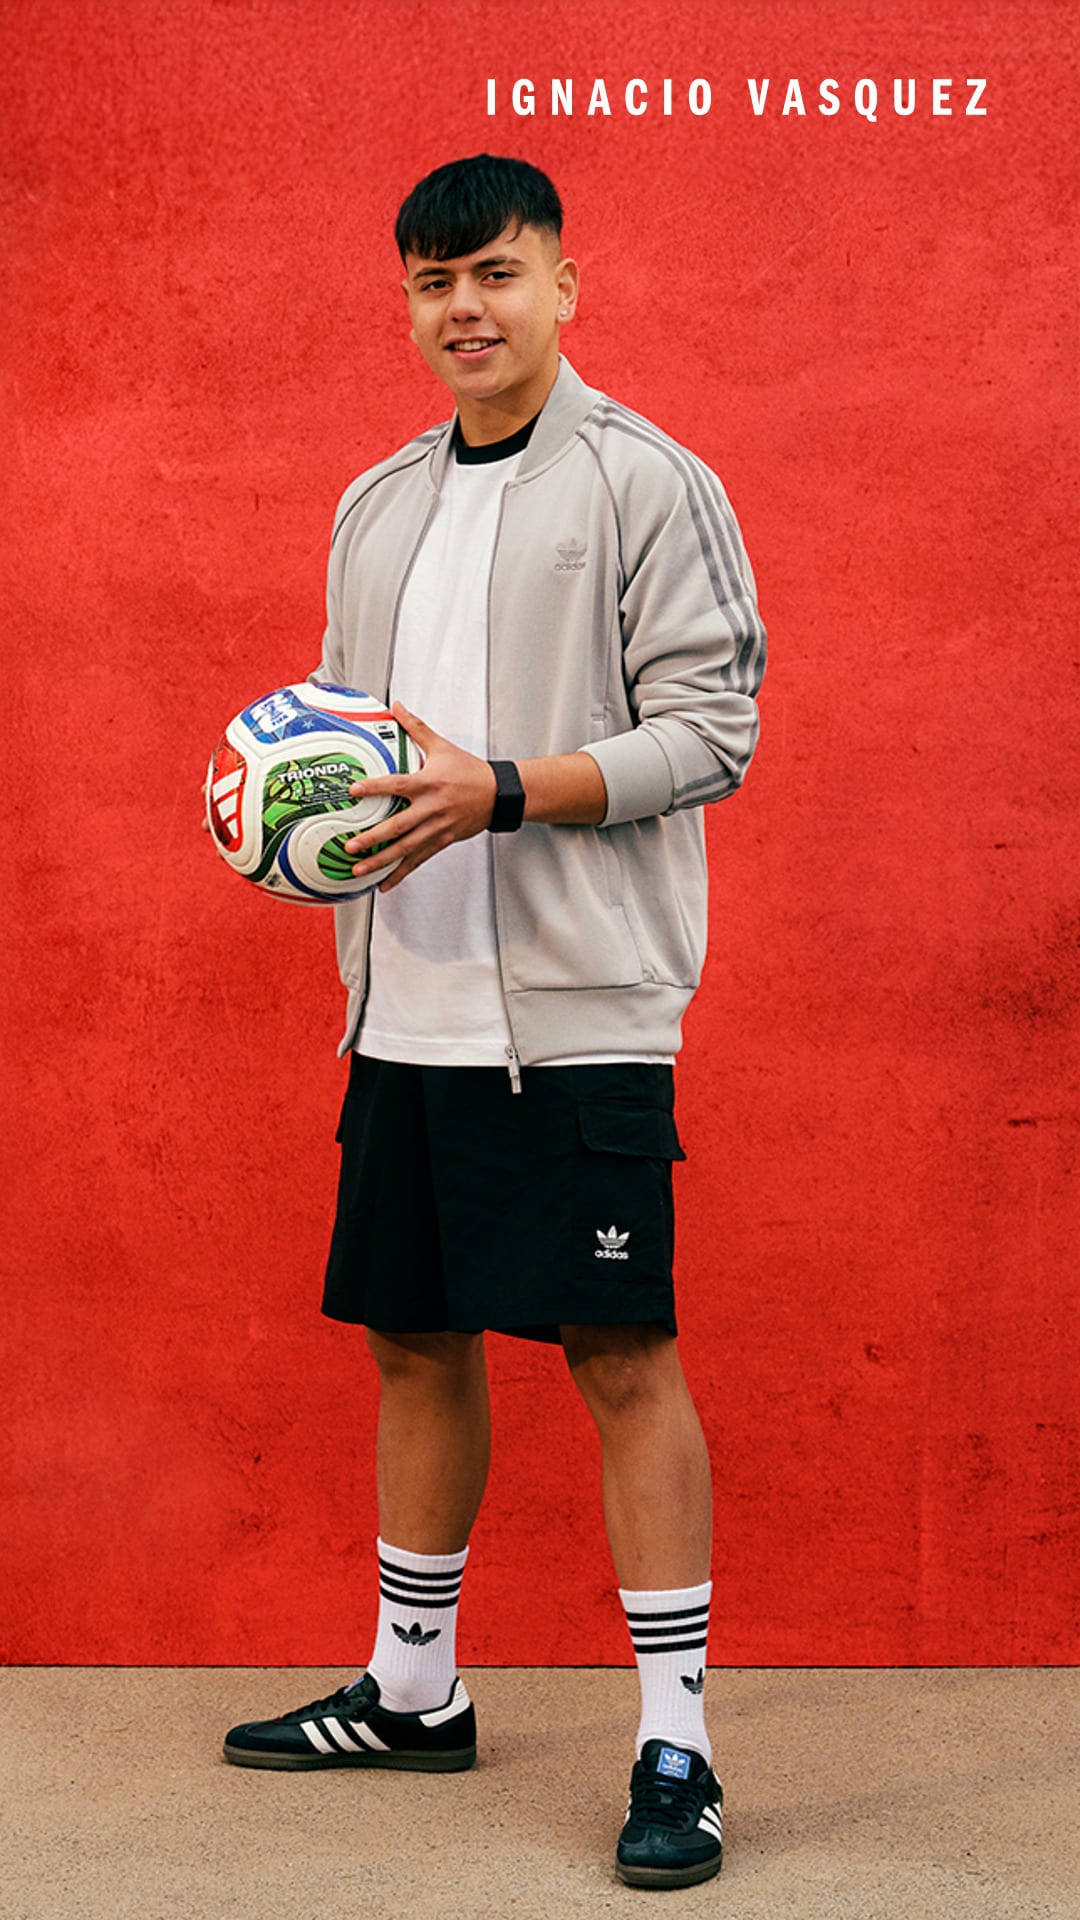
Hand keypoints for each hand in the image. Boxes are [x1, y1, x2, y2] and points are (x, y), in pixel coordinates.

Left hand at [343, 702, 496, 891]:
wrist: (499, 794)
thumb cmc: (470, 770)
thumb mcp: (442, 747)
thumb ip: (416, 728)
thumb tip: (398, 706)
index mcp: (429, 783)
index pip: (397, 785)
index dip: (375, 788)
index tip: (354, 791)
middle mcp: (431, 809)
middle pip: (398, 826)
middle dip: (373, 838)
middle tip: (350, 846)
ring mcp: (437, 828)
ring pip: (406, 849)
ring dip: (381, 861)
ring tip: (359, 870)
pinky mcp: (442, 841)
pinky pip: (418, 860)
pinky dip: (401, 873)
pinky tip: (384, 883)